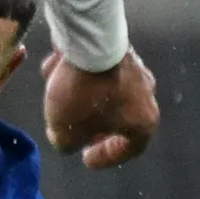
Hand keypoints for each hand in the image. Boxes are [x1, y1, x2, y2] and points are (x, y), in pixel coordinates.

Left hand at [40, 47, 160, 166]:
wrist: (89, 41)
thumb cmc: (83, 95)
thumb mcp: (66, 132)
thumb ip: (66, 143)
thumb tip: (65, 139)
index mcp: (143, 120)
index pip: (132, 148)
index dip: (107, 157)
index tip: (85, 157)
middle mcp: (146, 93)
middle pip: (118, 117)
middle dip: (91, 124)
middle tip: (73, 128)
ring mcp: (135, 67)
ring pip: (104, 88)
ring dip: (78, 93)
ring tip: (52, 92)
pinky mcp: (119, 45)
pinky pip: (97, 66)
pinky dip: (77, 70)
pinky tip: (53, 66)